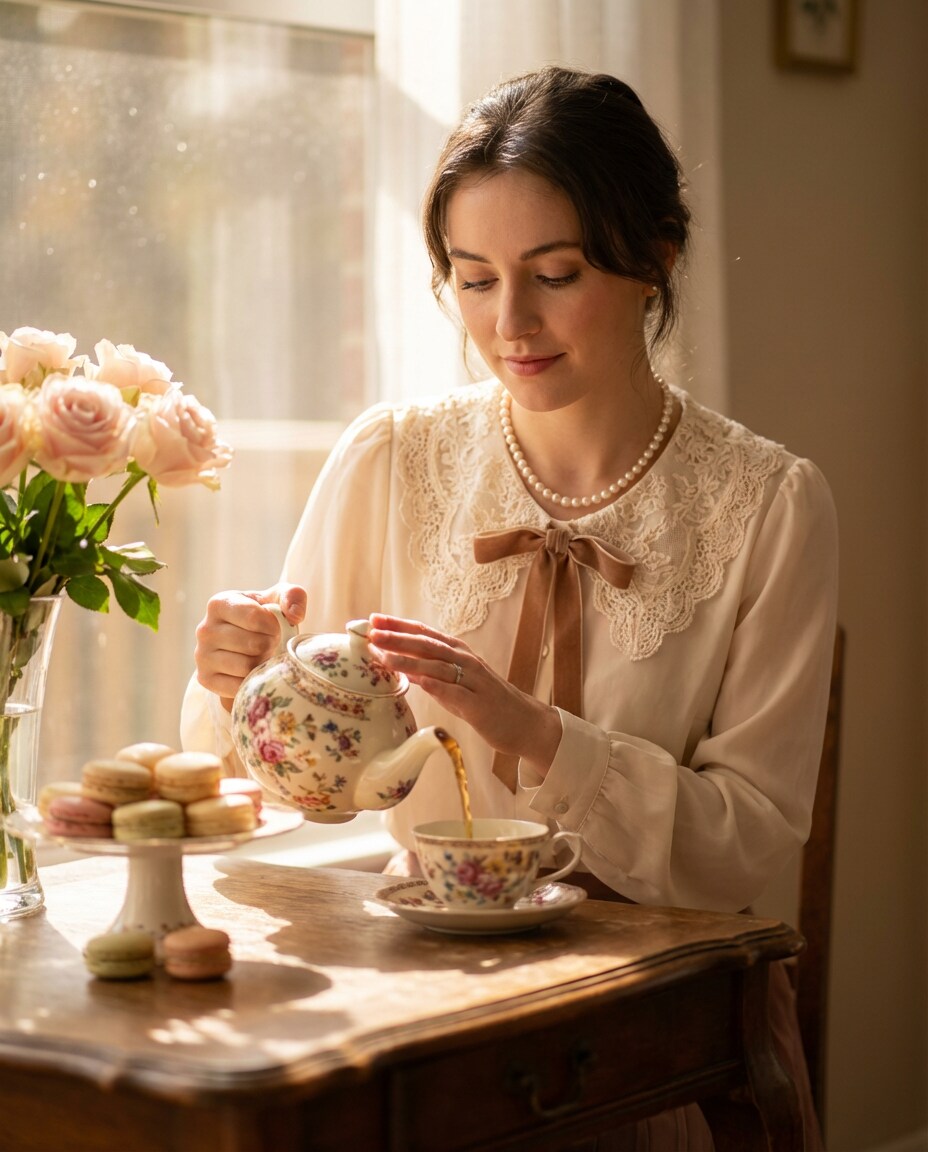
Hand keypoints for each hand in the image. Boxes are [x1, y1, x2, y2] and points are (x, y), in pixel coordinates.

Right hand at [194, 583, 306, 710]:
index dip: (274, 626)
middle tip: (270, 644)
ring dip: (262, 664)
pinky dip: (252, 681)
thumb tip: (294, 615)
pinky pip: (238, 687)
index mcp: (219, 604)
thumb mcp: (279, 599)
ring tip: (261, 655)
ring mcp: (202, 655)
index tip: (275, 627)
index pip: (255, 617)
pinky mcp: (205, 679)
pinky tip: (253, 671)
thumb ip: (293, 596)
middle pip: (253, 644)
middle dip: (270, 645)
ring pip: (246, 667)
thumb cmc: (265, 617)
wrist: (248, 642)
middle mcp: (205, 629)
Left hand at [367, 614, 561, 774]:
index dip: (399, 626)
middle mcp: (466, 661)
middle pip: (428, 644)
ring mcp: (474, 681)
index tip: (373, 619)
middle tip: (372, 631)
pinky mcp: (479, 704)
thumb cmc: (487, 703)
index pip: (425, 634)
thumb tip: (402, 667)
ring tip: (383, 655)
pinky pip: (454, 692)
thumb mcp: (455, 685)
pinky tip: (416, 680)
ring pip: (437, 665)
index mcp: (459, 654)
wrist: (525, 723)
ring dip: (409, 659)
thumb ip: (431, 675)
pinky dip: (434, 684)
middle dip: (398, 637)